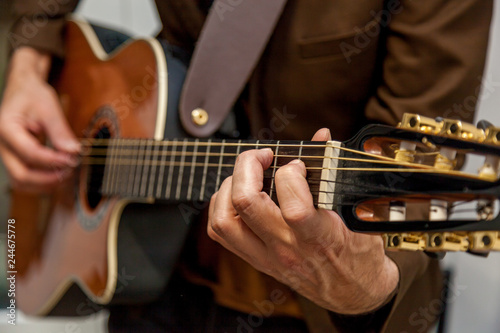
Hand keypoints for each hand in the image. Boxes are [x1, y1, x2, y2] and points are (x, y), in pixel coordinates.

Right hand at [0, 47, 79, 191]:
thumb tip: (74, 152)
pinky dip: (42, 181)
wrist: (23, 89)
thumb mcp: (49, 108)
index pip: (30, 153)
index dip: (53, 160)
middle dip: (48, 178)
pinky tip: (59, 173)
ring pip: (21, 182)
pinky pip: (26, 178)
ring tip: (67, 173)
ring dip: (45, 184)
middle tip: (70, 170)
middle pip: (21, 175)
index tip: (72, 159)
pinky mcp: (15, 159)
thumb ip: (60, 131)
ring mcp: (7, 154)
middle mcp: (2, 145)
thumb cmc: (33, 95)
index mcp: (6, 129)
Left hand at [208, 129, 398, 313]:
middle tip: (263, 157)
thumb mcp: (357, 212)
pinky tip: (238, 194)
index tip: (298, 164)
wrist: (351, 293)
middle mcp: (287, 249)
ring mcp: (266, 257)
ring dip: (229, 187)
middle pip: (246, 203)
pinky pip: (220, 232)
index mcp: (319, 237)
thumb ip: (334, 171)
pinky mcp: (255, 260)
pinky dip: (221, 205)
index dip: (291, 172)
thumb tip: (320, 135)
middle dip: (248, 166)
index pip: (293, 205)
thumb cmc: (358, 253)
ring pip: (224, 220)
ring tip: (247, 175)